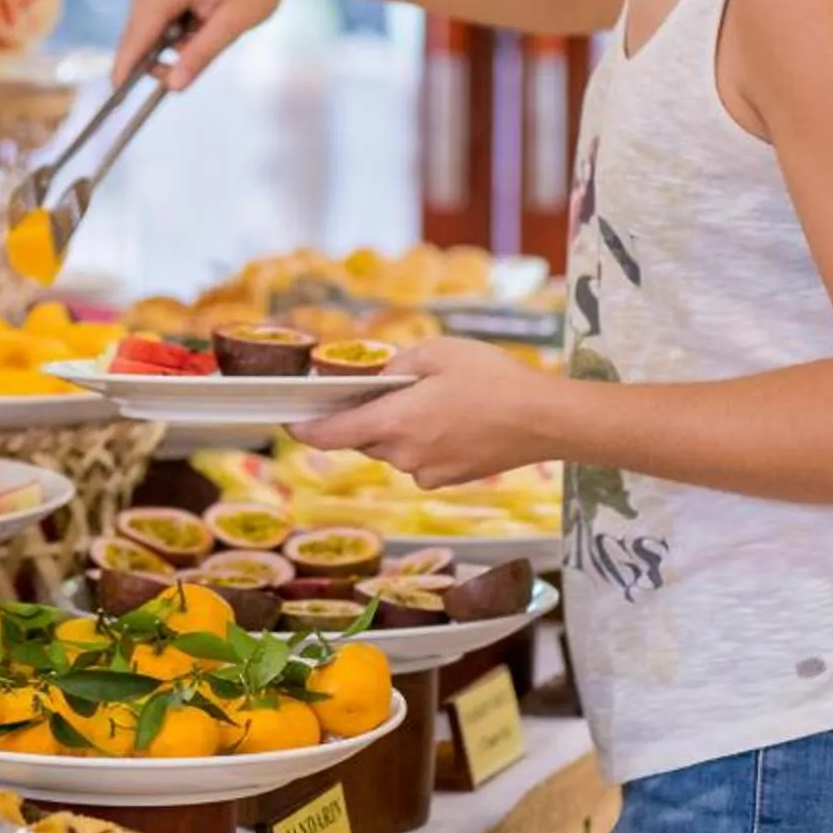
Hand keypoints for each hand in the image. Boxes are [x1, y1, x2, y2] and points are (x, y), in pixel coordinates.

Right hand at [113, 0, 301, 90]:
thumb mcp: (233, 25)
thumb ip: (200, 56)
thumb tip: (173, 86)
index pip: (139, 32)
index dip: (127, 63)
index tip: (117, 91)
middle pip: (138, 28)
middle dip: (152, 56)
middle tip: (175, 79)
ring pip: (147, 22)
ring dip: (167, 42)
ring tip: (204, 38)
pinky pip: (157, 10)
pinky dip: (171, 28)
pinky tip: (198, 26)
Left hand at [290, 339, 574, 487]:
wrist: (543, 419)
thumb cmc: (492, 378)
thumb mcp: (438, 352)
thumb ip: (396, 365)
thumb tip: (376, 381)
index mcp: (397, 422)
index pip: (335, 434)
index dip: (307, 429)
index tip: (289, 422)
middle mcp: (405, 455)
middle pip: (365, 439)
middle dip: (365, 417)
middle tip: (378, 390)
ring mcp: (427, 472)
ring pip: (393, 450)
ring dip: (397, 428)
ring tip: (430, 399)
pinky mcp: (448, 480)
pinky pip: (418, 460)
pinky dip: (422, 441)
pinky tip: (451, 420)